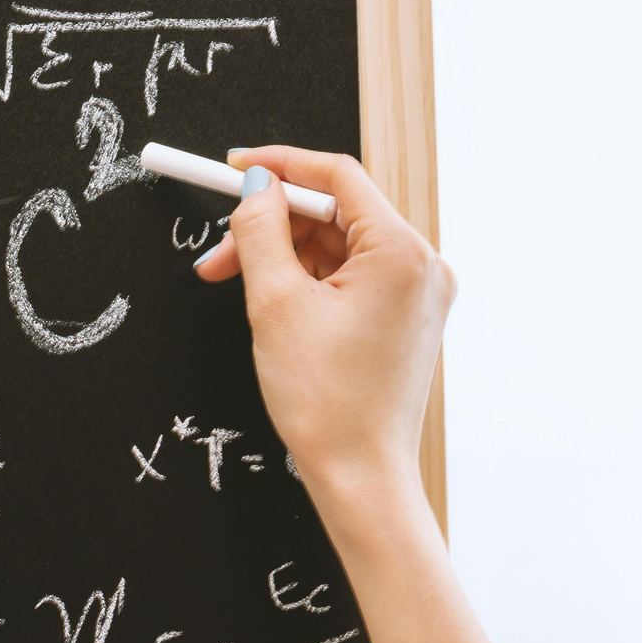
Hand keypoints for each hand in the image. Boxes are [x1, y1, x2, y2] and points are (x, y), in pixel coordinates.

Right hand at [193, 145, 454, 502]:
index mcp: (401, 252)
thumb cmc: (325, 402)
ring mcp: (418, 293)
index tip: (232, 167)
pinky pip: (350, 276)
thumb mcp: (275, 304)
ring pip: (338, 247)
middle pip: (335, 213)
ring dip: (283, 255)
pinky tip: (269, 299)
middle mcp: (422, 265)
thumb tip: (254, 186)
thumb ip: (261, 231)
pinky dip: (306, 280)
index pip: (337, 176)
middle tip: (219, 248)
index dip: (280, 164)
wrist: (362, 478)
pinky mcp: (406, 318)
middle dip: (271, 224)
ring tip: (230, 281)